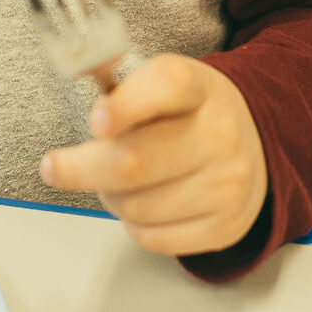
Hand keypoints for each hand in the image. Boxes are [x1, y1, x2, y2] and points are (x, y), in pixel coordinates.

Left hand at [39, 54, 266, 256]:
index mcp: (198, 88)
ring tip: (117, 181)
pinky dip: (133, 224)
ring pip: (136, 206)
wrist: (255, 146)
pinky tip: (142, 202)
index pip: (166, 86)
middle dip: (82, 169)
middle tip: (56, 167)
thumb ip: (121, 88)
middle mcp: (219, 134)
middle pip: (134, 162)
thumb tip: (77, 73)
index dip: (127, 105)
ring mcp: (226, 183)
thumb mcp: (163, 83)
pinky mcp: (224, 226)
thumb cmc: (189, 114)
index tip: (96, 120)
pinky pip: (152, 238)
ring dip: (109, 197)